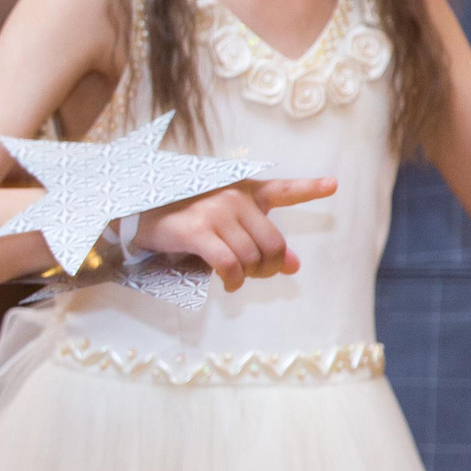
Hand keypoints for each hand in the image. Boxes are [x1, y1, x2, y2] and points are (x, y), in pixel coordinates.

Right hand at [130, 177, 335, 291]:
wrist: (137, 214)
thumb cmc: (182, 219)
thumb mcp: (224, 226)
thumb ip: (259, 241)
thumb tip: (294, 266)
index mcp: (242, 191)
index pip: (282, 190)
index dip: (310, 188)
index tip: (332, 185)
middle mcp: (233, 197)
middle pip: (273, 244)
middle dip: (270, 267)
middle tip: (256, 275)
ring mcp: (215, 212)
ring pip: (252, 258)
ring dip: (248, 277)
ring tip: (236, 280)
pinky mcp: (198, 230)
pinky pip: (229, 264)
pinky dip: (233, 280)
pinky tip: (228, 284)